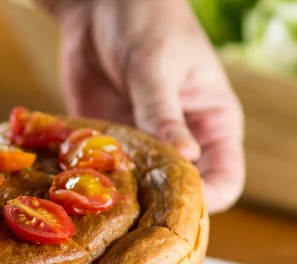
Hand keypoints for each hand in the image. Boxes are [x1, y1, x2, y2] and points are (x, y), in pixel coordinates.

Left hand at [52, 0, 244, 211]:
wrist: (98, 1)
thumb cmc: (145, 19)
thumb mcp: (154, 64)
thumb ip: (162, 112)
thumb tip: (187, 157)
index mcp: (212, 124)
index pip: (225, 179)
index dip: (207, 199)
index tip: (176, 205)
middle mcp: (180, 142)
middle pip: (180, 195)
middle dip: (157, 208)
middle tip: (128, 209)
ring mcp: (142, 145)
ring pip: (138, 191)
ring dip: (117, 197)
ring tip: (95, 195)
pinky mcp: (106, 142)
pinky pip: (101, 172)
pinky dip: (88, 180)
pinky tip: (71, 178)